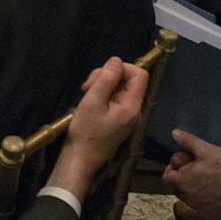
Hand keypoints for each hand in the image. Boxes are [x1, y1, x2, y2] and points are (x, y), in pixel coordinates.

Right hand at [46, 58, 149, 195]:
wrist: (80, 159)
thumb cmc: (86, 132)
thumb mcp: (93, 101)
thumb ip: (106, 79)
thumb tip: (116, 60)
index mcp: (132, 105)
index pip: (140, 74)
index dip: (122, 68)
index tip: (102, 75)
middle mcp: (134, 109)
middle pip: (128, 79)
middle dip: (107, 76)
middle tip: (87, 86)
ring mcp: (127, 114)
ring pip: (119, 87)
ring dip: (102, 84)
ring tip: (85, 93)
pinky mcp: (118, 118)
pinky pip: (114, 97)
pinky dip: (101, 93)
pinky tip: (89, 100)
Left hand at [159, 129, 220, 213]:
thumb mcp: (208, 150)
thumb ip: (189, 142)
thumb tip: (174, 133)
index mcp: (181, 179)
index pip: (167, 174)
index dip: (175, 167)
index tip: (186, 163)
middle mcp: (185, 196)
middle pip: (177, 186)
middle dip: (183, 178)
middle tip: (198, 171)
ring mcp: (195, 208)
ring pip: (186, 198)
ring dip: (190, 191)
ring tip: (205, 184)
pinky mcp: (205, 217)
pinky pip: (194, 211)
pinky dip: (197, 204)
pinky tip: (207, 199)